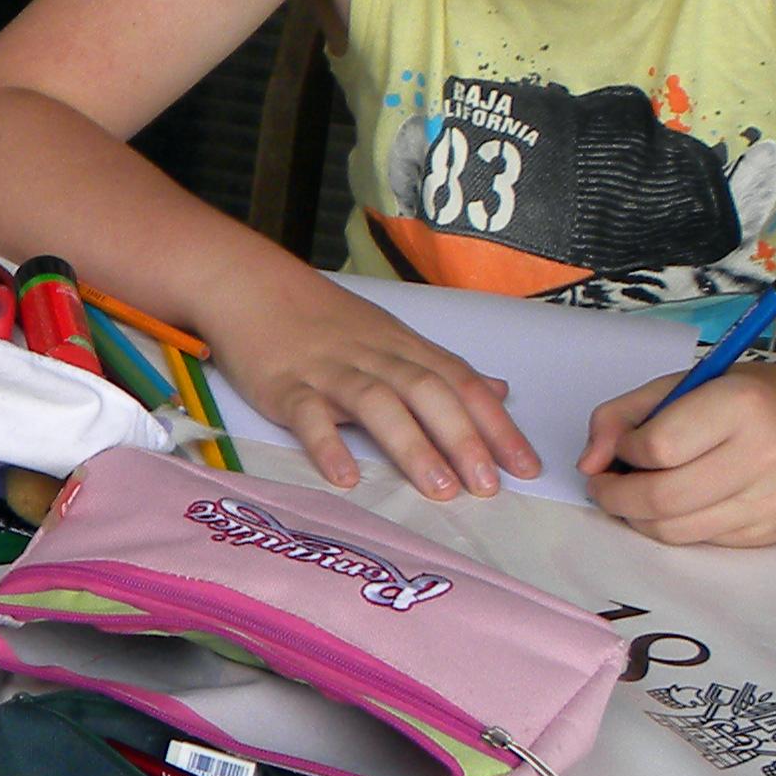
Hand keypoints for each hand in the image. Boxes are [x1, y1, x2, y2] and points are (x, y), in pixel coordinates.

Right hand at [210, 269, 542, 500]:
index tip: (525, 467)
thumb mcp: (389, 336)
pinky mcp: (285, 386)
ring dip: (411, 445)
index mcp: (403, 347)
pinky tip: (346, 477)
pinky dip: (328, 444)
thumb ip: (440, 369)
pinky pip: (309, 414)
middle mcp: (374, 356)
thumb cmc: (321, 319)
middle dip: (463, 439)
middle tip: (488, 486)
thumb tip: (497, 392)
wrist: (250, 286)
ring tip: (437, 489)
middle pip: (428, 392)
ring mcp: (329, 371)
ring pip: (378, 403)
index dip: (496, 424)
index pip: (460, 383)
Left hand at [584, 364, 775, 545]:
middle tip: (603, 485)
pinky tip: (675, 503)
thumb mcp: (686, 384)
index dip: (625, 450)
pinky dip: (671, 526)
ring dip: (635, 518)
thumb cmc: (750, 400)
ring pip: (673, 531)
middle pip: (660, 498)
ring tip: (632, 495)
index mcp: (741, 405)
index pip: (658, 447)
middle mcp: (764, 456)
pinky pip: (697, 541)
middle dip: (615, 497)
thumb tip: (588, 463)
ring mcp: (770, 501)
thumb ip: (623, 415)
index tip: (624, 445)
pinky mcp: (769, 533)